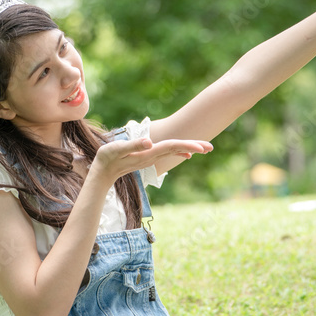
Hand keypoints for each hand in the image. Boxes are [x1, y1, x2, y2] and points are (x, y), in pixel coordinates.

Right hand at [93, 136, 212, 183]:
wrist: (103, 173)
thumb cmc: (107, 159)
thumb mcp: (118, 149)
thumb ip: (133, 145)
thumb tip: (150, 142)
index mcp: (149, 152)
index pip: (172, 146)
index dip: (187, 144)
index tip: (202, 147)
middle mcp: (153, 155)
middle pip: (177, 148)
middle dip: (194, 147)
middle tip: (212, 147)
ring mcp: (151, 157)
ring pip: (174, 150)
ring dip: (189, 148)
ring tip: (205, 148)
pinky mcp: (148, 157)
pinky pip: (168, 152)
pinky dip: (179, 151)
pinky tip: (187, 154)